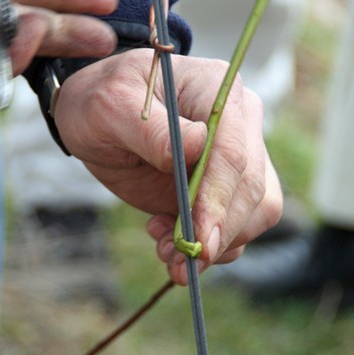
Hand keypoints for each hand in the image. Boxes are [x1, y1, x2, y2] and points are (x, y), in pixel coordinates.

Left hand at [55, 49, 282, 284]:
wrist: (99, 119)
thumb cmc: (102, 101)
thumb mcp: (110, 107)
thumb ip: (150, 129)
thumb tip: (196, 146)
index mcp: (218, 91)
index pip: (234, 153)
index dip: (219, 200)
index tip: (202, 240)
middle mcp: (240, 123)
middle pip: (252, 189)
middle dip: (218, 233)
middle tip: (179, 263)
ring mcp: (239, 157)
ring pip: (255, 214)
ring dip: (216, 246)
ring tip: (166, 250)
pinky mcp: (226, 189)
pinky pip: (236, 228)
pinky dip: (209, 247)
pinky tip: (169, 243)